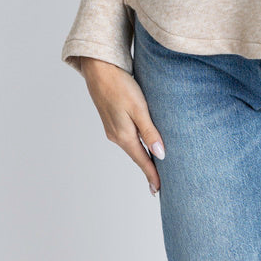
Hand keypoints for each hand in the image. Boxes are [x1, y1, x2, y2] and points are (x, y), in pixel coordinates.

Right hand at [78, 56, 165, 195]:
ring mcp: (113, 128)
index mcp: (124, 135)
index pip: (142, 160)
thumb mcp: (139, 108)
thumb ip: (150, 132)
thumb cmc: (120, 85)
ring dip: (143, 156)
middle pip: (137, 156)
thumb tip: (160, 154)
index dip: (152, 175)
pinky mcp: (112, 119)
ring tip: (155, 165)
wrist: (99, 69)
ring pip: (132, 146)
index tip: (159, 190)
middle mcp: (117, 135)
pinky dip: (138, 144)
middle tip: (159, 184)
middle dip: (148, 169)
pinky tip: (143, 143)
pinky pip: (128, 136)